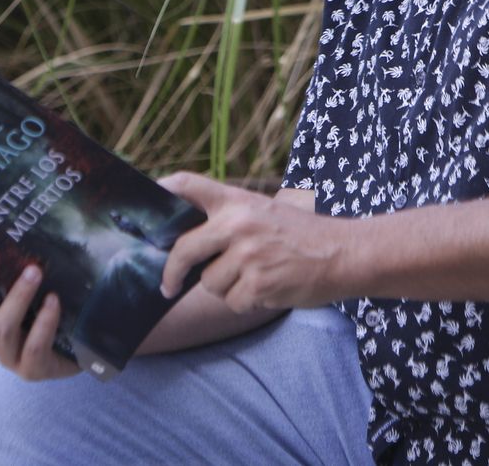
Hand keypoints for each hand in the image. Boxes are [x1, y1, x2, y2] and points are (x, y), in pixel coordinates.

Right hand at [0, 246, 79, 380]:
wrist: (77, 352)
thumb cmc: (46, 309)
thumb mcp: (27, 284)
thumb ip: (16, 261)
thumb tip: (18, 214)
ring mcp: (7, 356)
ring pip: (1, 328)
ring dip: (17, 297)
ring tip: (34, 271)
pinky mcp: (33, 370)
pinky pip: (34, 347)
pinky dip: (44, 322)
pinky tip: (54, 301)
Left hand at [157, 173, 347, 312]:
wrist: (343, 253)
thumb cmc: (300, 235)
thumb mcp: (263, 211)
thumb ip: (227, 220)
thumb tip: (185, 243)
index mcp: (236, 200)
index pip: (187, 185)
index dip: (160, 192)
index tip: (144, 208)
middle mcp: (237, 223)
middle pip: (183, 249)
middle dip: (172, 272)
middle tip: (168, 286)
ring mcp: (247, 254)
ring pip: (209, 282)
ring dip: (225, 288)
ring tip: (253, 277)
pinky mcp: (258, 283)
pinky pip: (232, 301)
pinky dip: (245, 302)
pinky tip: (266, 289)